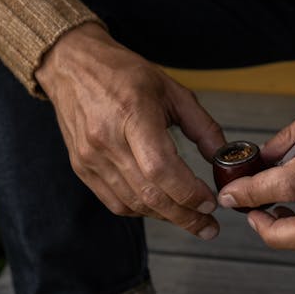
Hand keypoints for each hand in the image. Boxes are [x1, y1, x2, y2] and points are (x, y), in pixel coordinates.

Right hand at [35, 23, 225, 239]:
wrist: (72, 66)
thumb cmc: (124, 74)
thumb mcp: (172, 90)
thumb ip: (202, 126)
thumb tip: (222, 157)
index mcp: (132, 114)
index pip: (161, 169)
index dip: (188, 192)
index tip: (211, 203)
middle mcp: (106, 140)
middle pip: (149, 194)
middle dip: (184, 216)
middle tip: (209, 227)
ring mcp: (90, 157)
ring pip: (133, 203)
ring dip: (166, 217)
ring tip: (191, 219)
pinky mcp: (81, 168)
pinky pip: (115, 202)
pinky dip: (142, 210)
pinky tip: (162, 209)